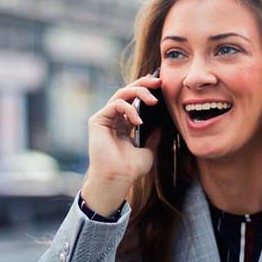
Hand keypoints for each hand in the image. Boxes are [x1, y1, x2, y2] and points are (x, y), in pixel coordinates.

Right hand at [81, 74, 162, 214]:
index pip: (134, 99)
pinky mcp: (97, 120)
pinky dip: (128, 109)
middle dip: (143, 84)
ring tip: (153, 101)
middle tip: (158, 82)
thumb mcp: (149, 148)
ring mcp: (105, 118)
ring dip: (139, 92)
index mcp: (124, 123)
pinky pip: (115, 105)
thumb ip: (154, 134)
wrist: (118, 179)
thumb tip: (164, 121)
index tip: (159, 85)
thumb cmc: (131, 169)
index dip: (145, 89)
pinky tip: (138, 121)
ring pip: (121, 93)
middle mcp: (114, 118)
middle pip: (127, 91)